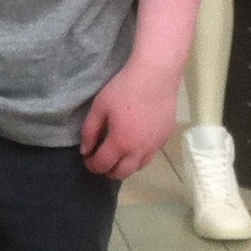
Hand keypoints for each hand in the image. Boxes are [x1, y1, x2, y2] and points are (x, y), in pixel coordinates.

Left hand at [79, 57, 181, 179]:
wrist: (155, 76)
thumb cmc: (124, 89)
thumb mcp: (99, 107)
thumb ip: (90, 131)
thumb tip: (85, 150)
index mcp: (121, 143)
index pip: (103, 165)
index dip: (91, 165)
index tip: (87, 158)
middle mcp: (139, 151)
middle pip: (121, 174)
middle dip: (107, 170)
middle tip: (100, 159)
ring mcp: (155, 146)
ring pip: (138, 167)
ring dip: (125, 165)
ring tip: (117, 153)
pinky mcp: (165, 138)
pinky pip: (150, 155)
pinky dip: (139, 156)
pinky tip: (134, 142)